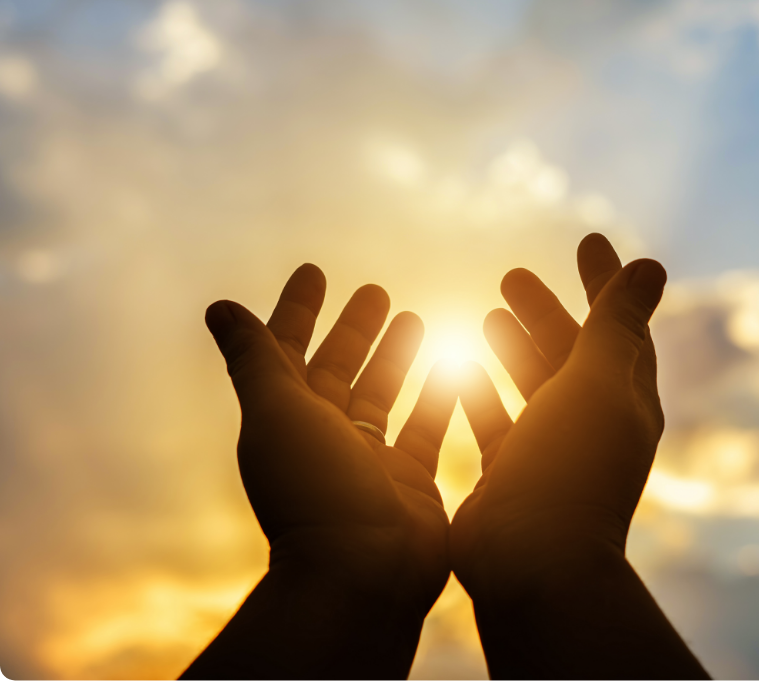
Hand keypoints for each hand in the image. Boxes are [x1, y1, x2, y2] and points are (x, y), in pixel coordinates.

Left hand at [185, 264, 456, 678]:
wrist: (364, 572)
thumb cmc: (315, 489)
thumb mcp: (277, 413)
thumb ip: (254, 359)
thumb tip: (219, 306)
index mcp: (286, 420)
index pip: (288, 351)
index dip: (297, 310)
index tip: (315, 270)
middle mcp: (326, 440)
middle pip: (340, 370)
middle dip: (355, 330)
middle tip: (377, 291)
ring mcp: (370, 462)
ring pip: (384, 396)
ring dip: (397, 358)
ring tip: (416, 318)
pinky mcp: (412, 482)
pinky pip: (425, 429)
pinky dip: (438, 397)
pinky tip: (456, 366)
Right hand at [450, 233, 666, 593]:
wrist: (533, 563)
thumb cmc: (570, 467)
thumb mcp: (599, 382)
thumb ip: (617, 323)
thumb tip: (653, 264)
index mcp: (626, 400)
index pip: (621, 327)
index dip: (606, 283)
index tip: (587, 240)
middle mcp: (592, 425)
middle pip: (571, 354)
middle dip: (546, 313)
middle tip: (511, 274)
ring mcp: (550, 453)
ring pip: (532, 387)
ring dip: (513, 348)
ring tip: (486, 313)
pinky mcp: (509, 477)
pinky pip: (495, 424)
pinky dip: (479, 393)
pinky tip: (455, 367)